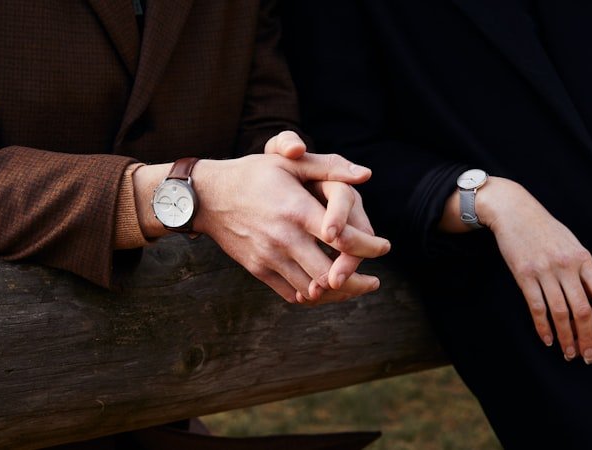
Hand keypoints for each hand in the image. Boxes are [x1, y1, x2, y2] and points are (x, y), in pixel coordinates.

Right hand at [192, 147, 389, 304]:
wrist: (207, 196)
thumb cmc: (253, 174)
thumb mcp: (289, 163)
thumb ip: (329, 167)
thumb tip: (365, 175)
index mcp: (297, 210)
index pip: (342, 239)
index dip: (368, 248)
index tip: (383, 248)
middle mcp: (284, 238)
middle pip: (331, 274)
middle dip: (358, 282)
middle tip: (373, 282)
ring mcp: (269, 257)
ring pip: (312, 290)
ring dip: (338, 294)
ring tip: (355, 289)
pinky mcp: (258, 269)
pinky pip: (291, 293)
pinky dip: (312, 296)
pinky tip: (325, 290)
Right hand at [475, 178, 591, 362]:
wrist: (515, 212)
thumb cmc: (545, 228)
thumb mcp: (571, 243)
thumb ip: (583, 266)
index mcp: (583, 258)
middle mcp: (566, 267)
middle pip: (583, 309)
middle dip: (588, 336)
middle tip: (590, 354)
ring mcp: (544, 272)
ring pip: (560, 312)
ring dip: (566, 336)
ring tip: (569, 353)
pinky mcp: (524, 275)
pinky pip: (536, 307)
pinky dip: (543, 326)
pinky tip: (547, 339)